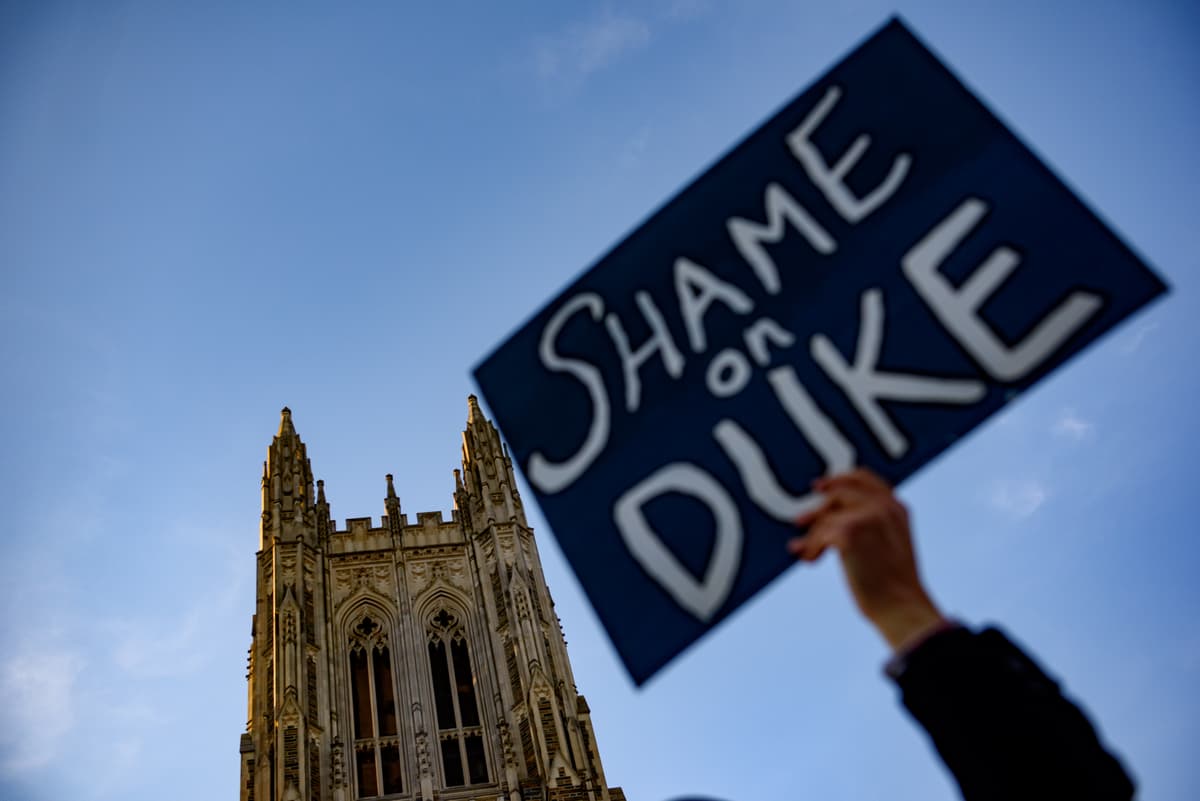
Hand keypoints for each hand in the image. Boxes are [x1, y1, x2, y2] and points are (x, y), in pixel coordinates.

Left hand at [788, 469, 943, 650]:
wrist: (901, 607)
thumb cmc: (894, 587)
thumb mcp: (891, 546)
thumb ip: (871, 526)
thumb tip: (830, 520)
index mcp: (896, 509)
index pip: (864, 479)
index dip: (839, 480)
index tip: (821, 487)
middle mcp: (883, 507)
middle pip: (839, 494)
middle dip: (817, 508)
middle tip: (799, 521)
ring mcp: (867, 516)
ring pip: (826, 518)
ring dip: (812, 537)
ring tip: (807, 552)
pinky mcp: (849, 531)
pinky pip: (819, 535)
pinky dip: (811, 548)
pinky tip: (811, 560)